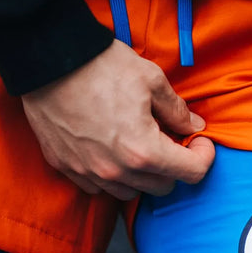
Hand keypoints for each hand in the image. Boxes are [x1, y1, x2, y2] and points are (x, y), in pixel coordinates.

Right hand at [22, 39, 214, 199]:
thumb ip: (176, 110)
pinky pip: (99, 187)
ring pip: (132, 192)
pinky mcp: (67, 168)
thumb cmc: (101, 66)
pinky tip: (112, 150)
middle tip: (169, 138)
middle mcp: (116, 172)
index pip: (191, 173)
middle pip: (163, 187)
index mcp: (143, 151)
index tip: (199, 141)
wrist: (48, 60)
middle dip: (174, 165)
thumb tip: (193, 126)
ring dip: (143, 175)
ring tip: (139, 145)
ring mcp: (89, 173)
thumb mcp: (151, 80)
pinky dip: (112, 175)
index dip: (204, 156)